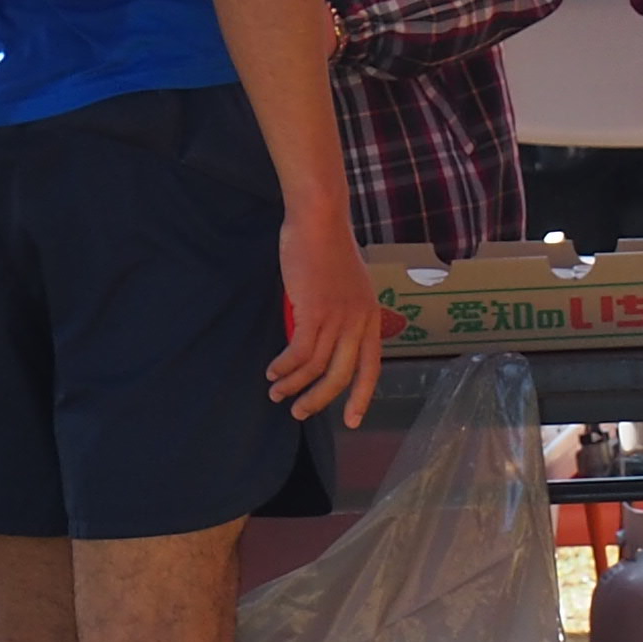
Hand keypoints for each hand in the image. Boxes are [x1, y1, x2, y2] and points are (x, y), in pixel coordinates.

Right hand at [267, 191, 385, 428]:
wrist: (319, 220)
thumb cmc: (327, 248)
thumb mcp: (347, 285)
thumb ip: (342, 313)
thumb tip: (323, 340)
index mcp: (370, 317)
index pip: (371, 368)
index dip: (361, 397)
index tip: (351, 421)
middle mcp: (358, 322)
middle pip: (340, 376)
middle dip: (317, 399)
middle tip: (298, 412)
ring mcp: (337, 318)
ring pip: (314, 367)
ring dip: (292, 385)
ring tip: (276, 392)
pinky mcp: (313, 311)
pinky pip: (298, 353)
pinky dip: (284, 367)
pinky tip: (272, 371)